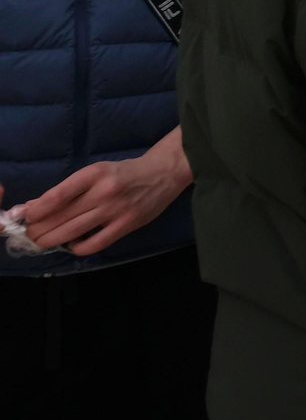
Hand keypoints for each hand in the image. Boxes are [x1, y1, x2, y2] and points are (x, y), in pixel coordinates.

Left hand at [19, 128, 191, 254]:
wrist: (164, 173)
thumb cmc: (125, 172)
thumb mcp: (96, 172)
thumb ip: (70, 189)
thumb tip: (37, 205)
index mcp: (94, 174)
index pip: (58, 195)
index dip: (38, 209)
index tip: (26, 217)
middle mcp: (104, 191)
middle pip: (62, 216)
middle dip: (39, 228)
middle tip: (29, 234)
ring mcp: (116, 210)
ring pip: (74, 230)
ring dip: (52, 239)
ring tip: (41, 242)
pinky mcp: (127, 224)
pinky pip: (96, 243)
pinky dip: (79, 247)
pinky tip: (73, 245)